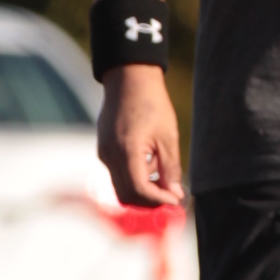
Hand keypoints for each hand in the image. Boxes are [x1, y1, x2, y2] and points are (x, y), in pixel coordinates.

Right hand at [98, 64, 184, 211]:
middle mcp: (110, 155)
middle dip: (149, 200)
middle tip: (170, 195)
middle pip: (126, 195)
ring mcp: (103, 152)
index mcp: (127, 151)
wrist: (129, 79)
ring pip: (120, 186)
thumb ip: (170, 168)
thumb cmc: (152, 103)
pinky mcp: (103, 149)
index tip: (176, 200)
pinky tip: (150, 163)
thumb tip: (175, 195)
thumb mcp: (168, 137)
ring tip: (162, 174)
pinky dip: (134, 177)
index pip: (139, 190)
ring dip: (142, 189)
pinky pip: (116, 173)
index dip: (158, 199)